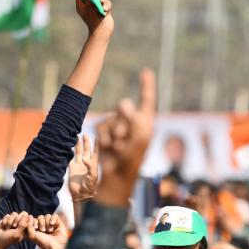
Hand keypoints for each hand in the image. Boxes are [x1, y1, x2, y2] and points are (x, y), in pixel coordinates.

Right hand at [0, 212, 30, 248]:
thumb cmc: (7, 239)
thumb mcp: (17, 234)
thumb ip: (23, 226)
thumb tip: (27, 216)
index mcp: (25, 229)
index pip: (29, 218)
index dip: (24, 220)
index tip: (18, 226)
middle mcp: (20, 224)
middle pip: (22, 214)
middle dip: (17, 219)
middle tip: (13, 226)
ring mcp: (13, 221)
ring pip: (14, 214)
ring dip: (10, 221)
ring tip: (7, 228)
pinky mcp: (6, 220)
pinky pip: (7, 215)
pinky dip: (5, 220)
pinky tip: (3, 226)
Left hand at [27, 214, 67, 248]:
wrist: (55, 247)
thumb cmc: (43, 242)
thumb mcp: (32, 235)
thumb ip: (28, 226)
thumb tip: (30, 216)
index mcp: (37, 228)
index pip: (34, 219)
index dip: (34, 222)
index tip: (36, 228)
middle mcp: (44, 225)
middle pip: (40, 217)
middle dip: (41, 223)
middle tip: (43, 231)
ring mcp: (51, 224)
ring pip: (47, 216)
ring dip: (47, 223)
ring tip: (49, 230)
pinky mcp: (58, 223)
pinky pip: (55, 215)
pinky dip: (53, 219)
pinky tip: (53, 224)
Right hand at [68, 134, 98, 201]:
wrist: (81, 194)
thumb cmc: (90, 186)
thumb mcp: (93, 176)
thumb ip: (90, 166)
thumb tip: (84, 158)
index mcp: (93, 164)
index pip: (95, 152)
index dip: (96, 145)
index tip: (96, 137)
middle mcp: (86, 163)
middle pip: (86, 150)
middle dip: (85, 142)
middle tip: (84, 134)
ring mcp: (78, 165)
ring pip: (78, 153)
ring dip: (77, 146)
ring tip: (76, 137)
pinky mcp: (71, 168)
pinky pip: (70, 158)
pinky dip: (68, 153)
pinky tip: (67, 147)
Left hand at [76, 0, 112, 36]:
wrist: (101, 30)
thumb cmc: (92, 19)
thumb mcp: (87, 6)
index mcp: (82, 4)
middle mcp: (89, 5)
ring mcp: (97, 7)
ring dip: (103, 1)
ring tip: (103, 6)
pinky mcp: (104, 9)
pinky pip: (107, 3)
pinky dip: (107, 6)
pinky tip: (105, 11)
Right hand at [95, 69, 156, 206]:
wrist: (116, 177)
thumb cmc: (132, 159)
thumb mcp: (139, 137)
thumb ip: (133, 117)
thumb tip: (123, 102)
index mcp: (146, 122)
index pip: (147, 100)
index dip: (146, 85)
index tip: (145, 72)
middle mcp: (132, 123)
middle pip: (124, 106)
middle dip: (123, 119)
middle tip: (125, 138)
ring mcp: (117, 128)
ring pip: (111, 118)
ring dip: (114, 133)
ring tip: (118, 148)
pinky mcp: (104, 134)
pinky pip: (101, 126)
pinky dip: (104, 138)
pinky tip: (108, 149)